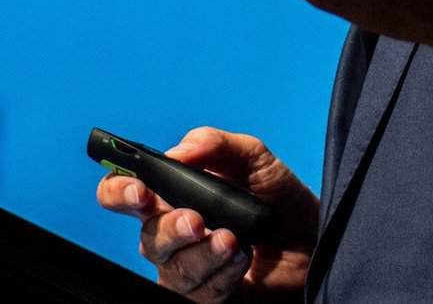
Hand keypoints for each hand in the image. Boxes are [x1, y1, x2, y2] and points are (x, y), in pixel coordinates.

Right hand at [95, 126, 318, 300]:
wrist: (314, 240)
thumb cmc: (278, 198)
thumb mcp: (253, 157)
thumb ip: (213, 144)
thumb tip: (176, 152)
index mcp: (171, 194)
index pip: (122, 192)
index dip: (118, 191)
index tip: (138, 191)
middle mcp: (173, 233)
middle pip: (147, 237)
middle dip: (169, 229)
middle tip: (196, 220)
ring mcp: (190, 268)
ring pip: (173, 269)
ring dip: (204, 254)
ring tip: (234, 240)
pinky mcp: (210, 296)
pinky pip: (201, 294)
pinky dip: (222, 274)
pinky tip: (242, 259)